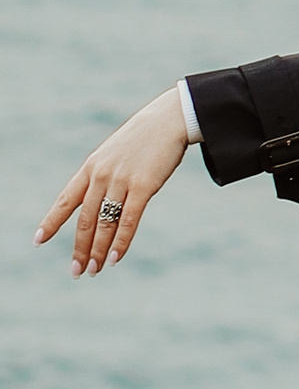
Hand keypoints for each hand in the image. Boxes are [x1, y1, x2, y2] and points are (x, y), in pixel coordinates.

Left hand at [37, 89, 190, 274]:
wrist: (170, 117)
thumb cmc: (144, 137)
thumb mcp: (114, 153)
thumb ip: (102, 176)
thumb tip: (97, 206)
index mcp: (91, 167)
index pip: (65, 200)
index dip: (51, 222)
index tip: (39, 240)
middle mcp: (101, 175)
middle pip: (85, 220)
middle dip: (80, 249)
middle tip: (77, 271)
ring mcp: (121, 180)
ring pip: (104, 224)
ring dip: (98, 251)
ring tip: (94, 270)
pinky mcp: (143, 185)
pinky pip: (128, 220)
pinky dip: (121, 242)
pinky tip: (114, 258)